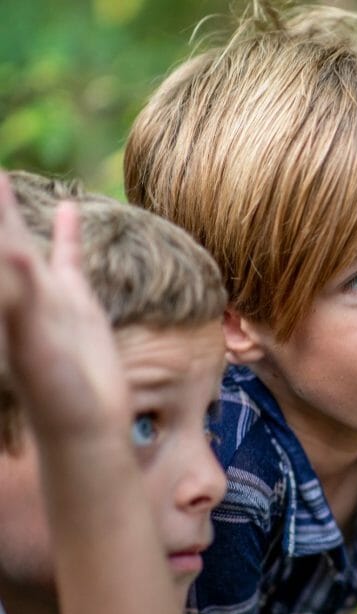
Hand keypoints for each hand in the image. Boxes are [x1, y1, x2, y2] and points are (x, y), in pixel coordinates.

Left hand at [0, 171, 129, 447]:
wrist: (84, 430)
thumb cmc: (58, 399)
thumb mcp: (36, 349)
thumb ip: (23, 304)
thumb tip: (16, 255)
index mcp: (10, 298)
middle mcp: (22, 291)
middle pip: (2, 233)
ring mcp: (49, 295)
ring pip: (25, 240)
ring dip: (13, 210)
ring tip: (3, 176)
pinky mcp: (78, 304)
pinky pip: (70, 259)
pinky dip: (68, 233)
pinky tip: (68, 209)